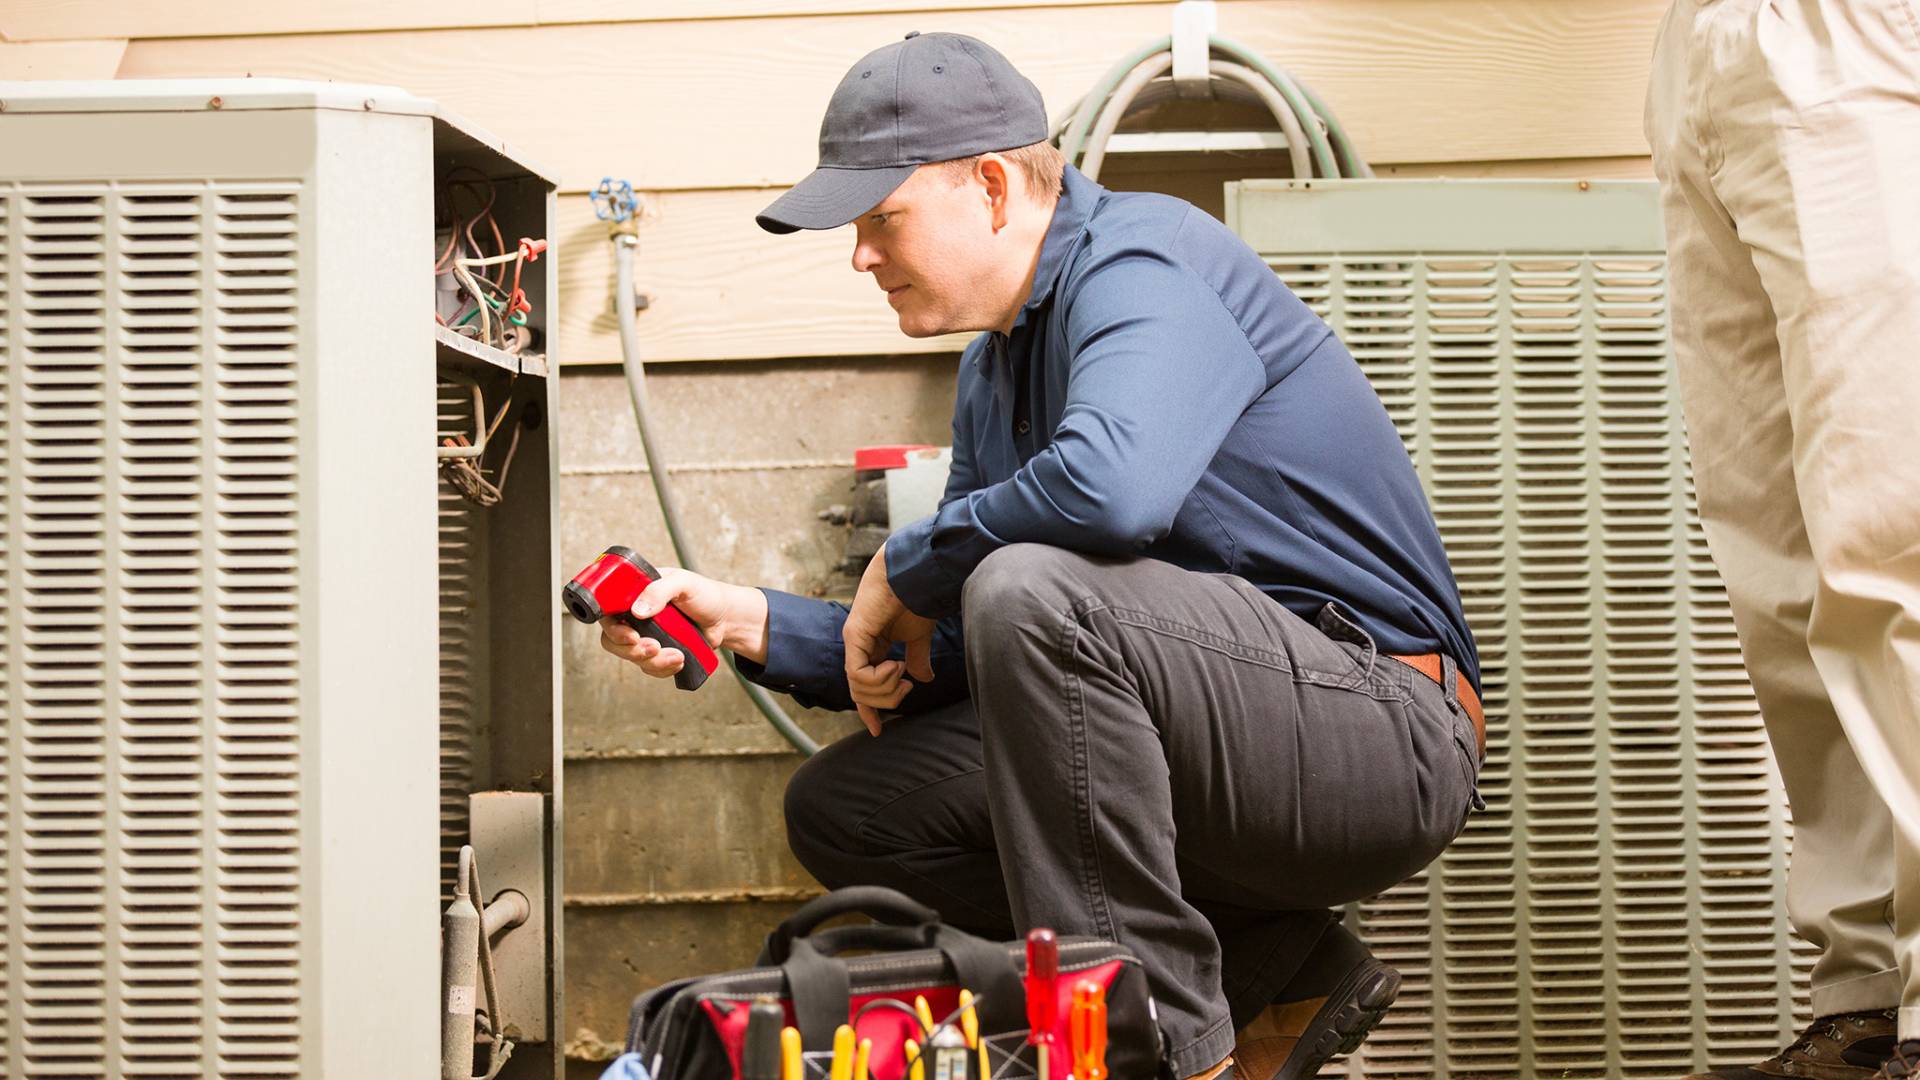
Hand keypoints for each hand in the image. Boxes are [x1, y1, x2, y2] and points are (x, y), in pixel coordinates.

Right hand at [598, 566, 768, 678]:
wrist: (725, 619)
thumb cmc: (704, 594)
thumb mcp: (684, 583)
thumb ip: (660, 590)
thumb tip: (637, 610)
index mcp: (635, 592)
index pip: (607, 609)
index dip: (611, 626)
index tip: (630, 636)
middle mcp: (634, 614)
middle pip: (612, 639)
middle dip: (632, 649)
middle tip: (655, 647)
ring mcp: (644, 635)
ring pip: (631, 657)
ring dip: (653, 661)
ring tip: (677, 655)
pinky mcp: (656, 652)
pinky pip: (648, 667)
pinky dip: (663, 668)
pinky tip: (680, 660)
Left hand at [842, 547, 935, 735]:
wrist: (914, 573)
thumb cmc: (915, 598)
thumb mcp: (918, 637)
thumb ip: (917, 659)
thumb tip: (922, 679)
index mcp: (871, 646)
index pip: (862, 686)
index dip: (869, 710)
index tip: (877, 731)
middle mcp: (858, 646)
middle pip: (860, 693)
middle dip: (885, 701)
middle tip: (906, 686)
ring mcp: (854, 641)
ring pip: (858, 688)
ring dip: (885, 689)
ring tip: (902, 670)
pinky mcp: (854, 636)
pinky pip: (858, 674)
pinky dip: (879, 678)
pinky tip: (895, 665)